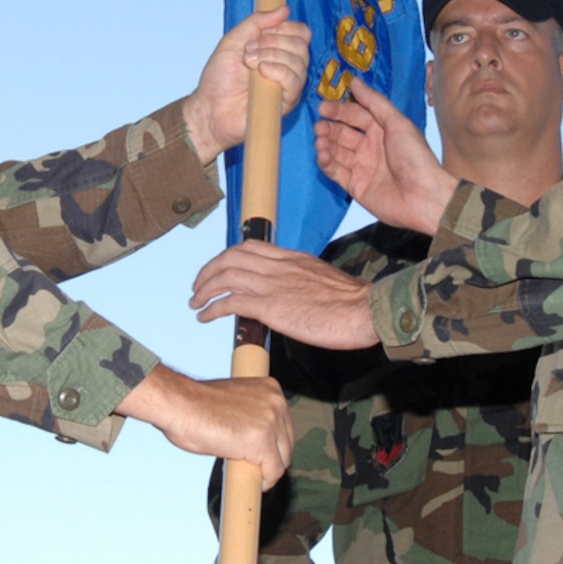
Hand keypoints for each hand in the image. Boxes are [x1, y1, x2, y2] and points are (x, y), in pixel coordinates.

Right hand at [116, 364, 294, 486]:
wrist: (181, 405)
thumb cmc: (197, 404)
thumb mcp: (235, 401)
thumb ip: (252, 414)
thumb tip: (256, 436)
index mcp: (271, 389)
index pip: (284, 424)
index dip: (275, 443)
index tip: (265, 454)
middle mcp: (276, 403)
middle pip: (287, 442)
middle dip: (274, 457)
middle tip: (257, 467)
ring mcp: (271, 423)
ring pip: (283, 458)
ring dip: (269, 470)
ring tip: (253, 474)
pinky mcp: (261, 442)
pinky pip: (273, 471)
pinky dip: (267, 481)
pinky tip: (257, 483)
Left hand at [182, 6, 312, 164]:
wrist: (209, 109)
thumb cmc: (219, 80)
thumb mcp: (233, 41)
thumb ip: (256, 22)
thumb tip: (284, 9)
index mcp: (277, 50)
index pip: (300, 32)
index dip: (284, 28)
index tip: (260, 34)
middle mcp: (287, 66)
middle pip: (301, 44)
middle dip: (273, 42)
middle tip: (249, 51)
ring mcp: (288, 85)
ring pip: (299, 61)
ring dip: (271, 55)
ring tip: (249, 63)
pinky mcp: (287, 102)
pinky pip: (295, 81)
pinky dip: (278, 70)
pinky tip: (261, 72)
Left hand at [190, 241, 379, 350]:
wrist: (366, 310)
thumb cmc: (354, 303)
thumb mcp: (323, 280)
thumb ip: (302, 282)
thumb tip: (291, 295)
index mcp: (292, 258)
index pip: (250, 247)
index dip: (227, 256)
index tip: (219, 268)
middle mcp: (279, 266)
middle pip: (230, 257)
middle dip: (208, 270)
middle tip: (199, 286)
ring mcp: (273, 285)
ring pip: (226, 276)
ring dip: (204, 289)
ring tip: (196, 303)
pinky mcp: (272, 307)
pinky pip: (231, 302)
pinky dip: (213, 308)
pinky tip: (205, 316)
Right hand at [314, 75, 458, 234]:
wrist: (424, 197)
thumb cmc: (416, 158)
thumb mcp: (397, 123)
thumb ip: (375, 102)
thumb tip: (354, 81)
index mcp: (381, 130)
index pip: (355, 115)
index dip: (339, 111)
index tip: (323, 107)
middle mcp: (369, 147)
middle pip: (342, 133)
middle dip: (329, 128)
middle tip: (319, 125)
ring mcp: (361, 167)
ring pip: (336, 151)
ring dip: (325, 144)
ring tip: (320, 140)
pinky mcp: (355, 185)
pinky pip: (335, 171)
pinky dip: (326, 162)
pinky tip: (323, 154)